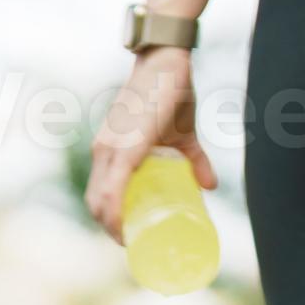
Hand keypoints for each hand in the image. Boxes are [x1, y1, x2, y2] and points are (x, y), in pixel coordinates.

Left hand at [84, 47, 215, 242]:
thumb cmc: (172, 94)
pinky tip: (122, 231)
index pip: (97, 193)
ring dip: (112, 228)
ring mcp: (110, 150)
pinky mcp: (125, 148)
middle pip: (95, 203)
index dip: (106, 219)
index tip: (126, 236)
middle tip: (135, 244)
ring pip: (100, 202)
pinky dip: (116, 215)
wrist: (167, 61)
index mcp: (108, 149)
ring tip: (132, 243)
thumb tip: (210, 187)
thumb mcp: (183, 136)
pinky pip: (113, 191)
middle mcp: (102, 151)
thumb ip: (194, 161)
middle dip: (110, 229)